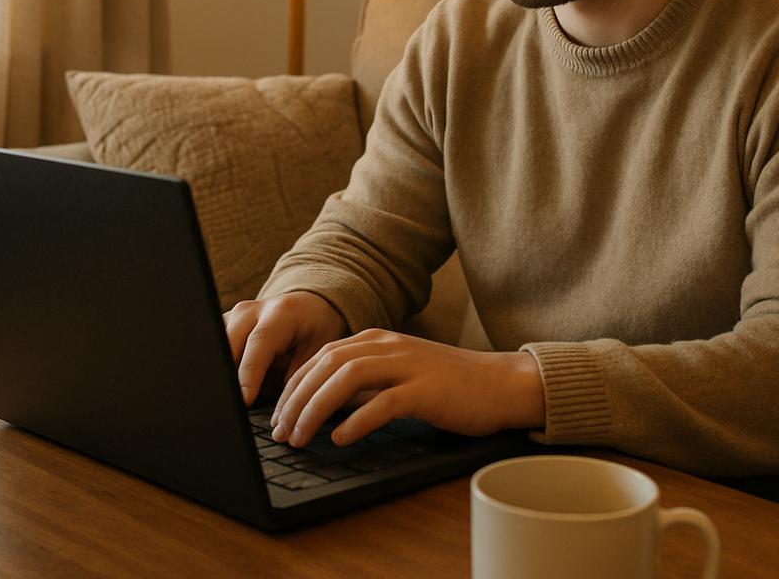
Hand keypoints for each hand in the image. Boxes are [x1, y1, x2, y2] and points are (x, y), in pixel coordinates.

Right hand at [222, 292, 348, 404]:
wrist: (306, 309)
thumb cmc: (312, 333)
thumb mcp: (315, 355)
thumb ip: (296, 380)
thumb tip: (279, 417)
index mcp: (281, 314)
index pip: (260, 342)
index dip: (250, 373)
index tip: (244, 400)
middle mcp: (252, 311)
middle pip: (229, 342)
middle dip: (227, 376)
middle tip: (229, 408)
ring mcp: (234, 316)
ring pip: (215, 347)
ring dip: (219, 373)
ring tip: (226, 401)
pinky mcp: (223, 326)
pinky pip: (212, 348)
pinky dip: (216, 369)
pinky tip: (221, 389)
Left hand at [268, 329, 545, 447]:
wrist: (500, 384)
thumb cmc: (448, 386)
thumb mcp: (398, 376)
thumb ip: (364, 385)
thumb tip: (323, 408)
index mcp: (377, 340)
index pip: (321, 357)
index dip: (293, 387)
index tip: (277, 417)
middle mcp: (388, 346)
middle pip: (327, 365)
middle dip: (296, 400)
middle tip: (281, 433)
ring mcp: (408, 364)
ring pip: (347, 379)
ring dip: (316, 409)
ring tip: (301, 438)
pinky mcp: (426, 389)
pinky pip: (383, 402)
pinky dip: (357, 421)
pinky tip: (341, 439)